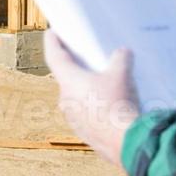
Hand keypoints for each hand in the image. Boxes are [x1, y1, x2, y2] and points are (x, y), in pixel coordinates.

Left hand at [44, 31, 139, 165]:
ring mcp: (72, 117)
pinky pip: (85, 113)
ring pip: (76, 96)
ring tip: (102, 81)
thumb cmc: (118, 103)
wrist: (125, 142)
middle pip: (66, 76)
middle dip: (74, 66)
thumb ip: (121, 59)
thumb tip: (123, 53)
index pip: (54, 56)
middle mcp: (65, 98)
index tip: (51, 33)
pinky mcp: (83, 131)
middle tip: (83, 55)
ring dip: (85, 88)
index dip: (52, 42)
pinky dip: (93, 105)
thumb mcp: (122, 75)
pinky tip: (109, 104)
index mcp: (69, 80)